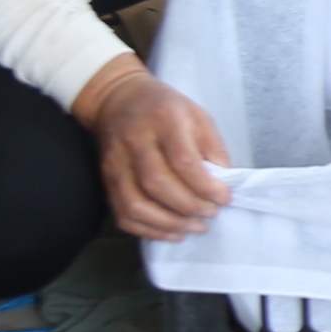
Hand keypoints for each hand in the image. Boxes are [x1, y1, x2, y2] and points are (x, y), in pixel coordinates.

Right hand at [74, 60, 232, 242]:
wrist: (117, 99)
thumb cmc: (166, 109)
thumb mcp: (197, 116)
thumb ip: (213, 148)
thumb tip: (223, 184)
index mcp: (163, 119)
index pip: (182, 160)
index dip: (205, 186)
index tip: (224, 198)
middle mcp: (134, 140)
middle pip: (157, 184)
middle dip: (189, 207)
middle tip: (211, 214)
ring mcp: (115, 162)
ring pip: (136, 203)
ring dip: (168, 223)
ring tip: (194, 227)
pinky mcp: (106, 179)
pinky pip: (122, 212)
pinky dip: (147, 229)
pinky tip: (171, 232)